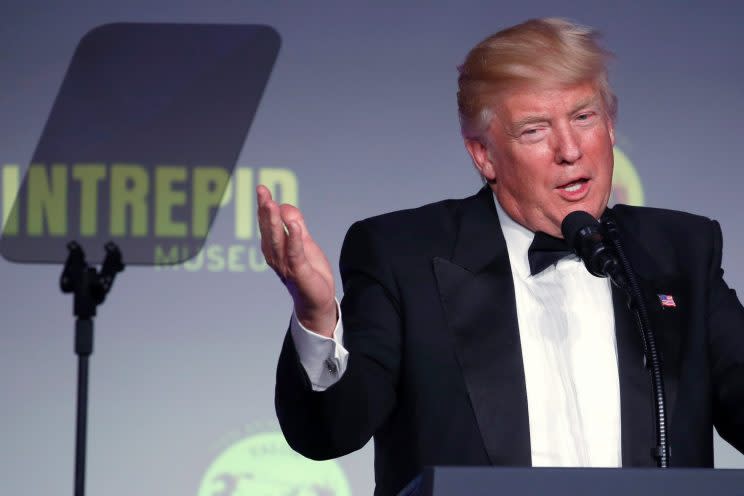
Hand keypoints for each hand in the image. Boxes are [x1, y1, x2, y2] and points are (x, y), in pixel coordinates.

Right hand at [256, 185, 336, 336]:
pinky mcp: (299, 272)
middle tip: (262, 192)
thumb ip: (296, 226)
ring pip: (278, 240)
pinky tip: (293, 225)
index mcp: (275, 248)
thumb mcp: (304, 244)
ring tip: (271, 204)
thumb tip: (285, 206)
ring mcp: (286, 265)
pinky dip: (293, 239)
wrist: (317, 302)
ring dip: (274, 222)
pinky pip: (294, 253)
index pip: (267, 224)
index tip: (262, 189)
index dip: (264, 206)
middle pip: (268, 230)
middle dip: (265, 211)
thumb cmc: (309, 273)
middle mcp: (276, 256)